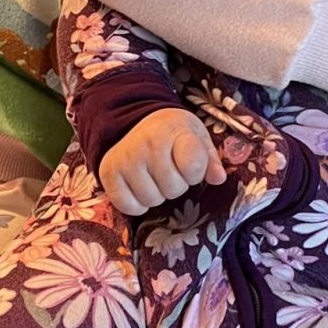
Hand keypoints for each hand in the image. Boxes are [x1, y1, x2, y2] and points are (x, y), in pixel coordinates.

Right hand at [99, 108, 226, 215]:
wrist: (136, 121)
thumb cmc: (173, 134)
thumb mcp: (197, 138)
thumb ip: (210, 159)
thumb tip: (218, 178)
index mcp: (173, 130)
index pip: (193, 166)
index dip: (195, 172)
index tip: (189, 163)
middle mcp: (147, 143)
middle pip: (173, 188)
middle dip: (176, 184)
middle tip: (169, 169)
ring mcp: (125, 158)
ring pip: (152, 200)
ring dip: (158, 195)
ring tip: (154, 177)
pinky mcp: (108, 172)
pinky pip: (128, 206)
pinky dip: (137, 204)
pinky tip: (139, 187)